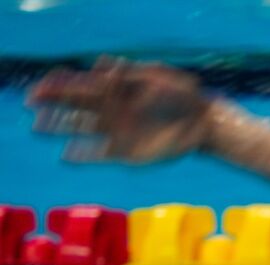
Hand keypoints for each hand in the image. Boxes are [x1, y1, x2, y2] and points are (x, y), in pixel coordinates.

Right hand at [27, 58, 212, 163]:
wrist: (202, 121)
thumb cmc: (181, 93)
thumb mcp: (156, 77)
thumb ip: (129, 74)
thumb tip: (101, 67)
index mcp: (116, 89)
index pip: (82, 86)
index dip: (61, 85)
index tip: (44, 86)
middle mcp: (113, 111)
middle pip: (76, 106)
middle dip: (53, 103)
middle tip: (31, 103)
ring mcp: (118, 132)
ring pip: (82, 130)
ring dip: (60, 128)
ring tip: (38, 127)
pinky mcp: (128, 154)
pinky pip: (100, 155)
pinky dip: (84, 155)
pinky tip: (66, 156)